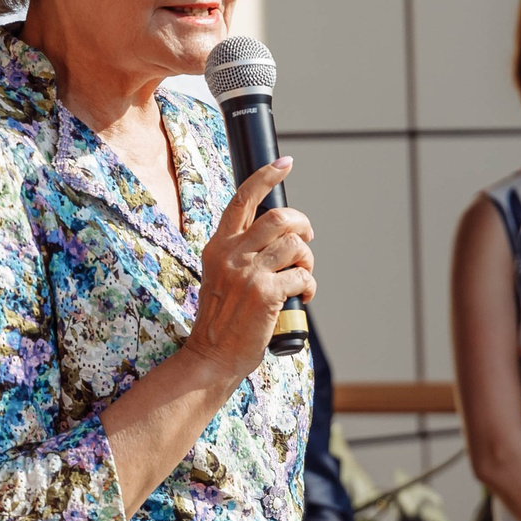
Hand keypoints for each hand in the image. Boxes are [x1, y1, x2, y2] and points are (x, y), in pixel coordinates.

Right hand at [185, 158, 314, 384]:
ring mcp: (248, 273)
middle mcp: (231, 254)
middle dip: (302, 224)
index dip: (265, 177)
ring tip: (303, 276)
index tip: (284, 163)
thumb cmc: (221, 320)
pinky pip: (302, 275)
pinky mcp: (265, 293)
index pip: (242, 200)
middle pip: (279, 217)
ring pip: (295, 245)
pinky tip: (303, 297)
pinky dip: (309, 285)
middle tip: (306, 238)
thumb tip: (279, 238)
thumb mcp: (220, 277)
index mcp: (218, 246)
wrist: (211, 357)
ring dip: (307, 259)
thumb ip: (240, 254)